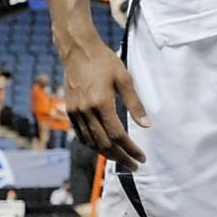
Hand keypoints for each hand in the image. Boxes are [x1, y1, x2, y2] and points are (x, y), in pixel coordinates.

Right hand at [60, 39, 149, 166]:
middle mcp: (86, 111)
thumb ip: (135, 104)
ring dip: (107, 154)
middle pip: (104, 144)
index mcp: (101, 103)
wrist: (78, 50)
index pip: (118, 136)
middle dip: (120, 158)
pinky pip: (82, 135)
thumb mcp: (124, 79)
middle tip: (134, 166)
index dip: (130, 149)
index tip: (142, 158)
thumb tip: (147, 125)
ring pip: (91, 142)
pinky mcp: (70, 111)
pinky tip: (104, 147)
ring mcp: (75, 112)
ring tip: (122, 159)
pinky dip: (94, 145)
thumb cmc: (104, 62)